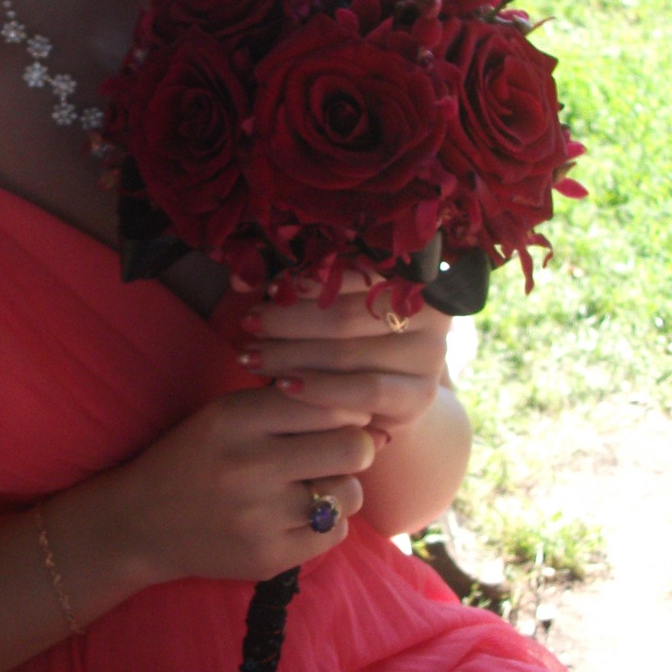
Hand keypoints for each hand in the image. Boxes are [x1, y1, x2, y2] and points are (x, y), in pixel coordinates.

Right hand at [111, 379, 376, 584]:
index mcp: (235, 418)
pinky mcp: (268, 558)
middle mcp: (249, 465)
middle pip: (354, 448)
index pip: (328, 403)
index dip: (345, 410)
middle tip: (335, 453)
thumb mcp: (226, 415)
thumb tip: (375, 418)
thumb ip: (291, 407)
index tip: (337, 420)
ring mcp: (260, 517)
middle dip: (356, 447)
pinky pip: (336, 533)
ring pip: (350, 493)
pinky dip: (326, 522)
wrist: (142, 524)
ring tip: (311, 486)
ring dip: (341, 487)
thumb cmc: (193, 459)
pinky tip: (296, 516)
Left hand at [235, 270, 450, 447]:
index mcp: (413, 278)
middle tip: (249, 324)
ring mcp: (430, 357)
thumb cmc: (354, 339)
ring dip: (292, 355)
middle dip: (289, 321)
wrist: (392, 393)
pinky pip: (364, 390)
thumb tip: (240, 276)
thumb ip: (299, 288)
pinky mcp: (420, 396)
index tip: (267, 289)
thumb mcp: (334, 305)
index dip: (305, 282)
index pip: (350, 275)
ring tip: (251, 355)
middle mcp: (431, 314)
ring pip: (348, 353)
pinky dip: (320, 388)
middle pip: (344, 316)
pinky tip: (283, 385)